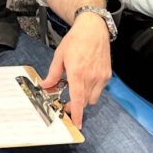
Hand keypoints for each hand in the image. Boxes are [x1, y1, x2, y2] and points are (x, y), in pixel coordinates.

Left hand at [40, 12, 111, 128]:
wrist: (93, 29)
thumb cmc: (75, 40)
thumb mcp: (59, 56)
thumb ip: (53, 74)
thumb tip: (45, 86)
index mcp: (77, 72)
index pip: (78, 99)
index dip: (77, 113)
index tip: (76, 124)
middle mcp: (91, 76)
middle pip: (85, 102)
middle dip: (76, 105)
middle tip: (67, 101)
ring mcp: (101, 76)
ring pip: (93, 98)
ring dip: (85, 98)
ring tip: (78, 87)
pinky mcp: (107, 75)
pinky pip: (100, 90)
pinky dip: (93, 90)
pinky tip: (87, 79)